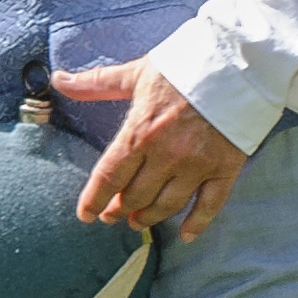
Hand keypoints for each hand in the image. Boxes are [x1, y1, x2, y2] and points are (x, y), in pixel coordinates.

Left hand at [49, 57, 248, 242]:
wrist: (239, 61)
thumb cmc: (184, 64)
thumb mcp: (137, 72)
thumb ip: (96, 83)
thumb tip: (59, 80)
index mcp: (140, 132)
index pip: (109, 176)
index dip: (94, 200)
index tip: (86, 215)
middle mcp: (166, 154)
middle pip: (135, 196)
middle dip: (120, 210)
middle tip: (113, 216)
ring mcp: (197, 164)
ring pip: (167, 205)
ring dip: (149, 218)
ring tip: (138, 222)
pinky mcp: (225, 168)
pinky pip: (210, 205)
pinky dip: (197, 224)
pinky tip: (186, 237)